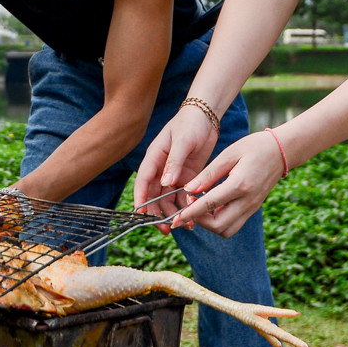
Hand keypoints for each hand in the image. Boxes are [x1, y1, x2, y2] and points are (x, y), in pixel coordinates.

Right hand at [133, 105, 221, 229]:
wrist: (206, 117)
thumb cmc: (190, 124)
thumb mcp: (182, 141)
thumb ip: (174, 161)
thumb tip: (165, 183)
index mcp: (154, 158)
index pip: (143, 182)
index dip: (141, 200)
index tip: (142, 216)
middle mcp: (161, 169)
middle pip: (154, 195)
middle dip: (158, 213)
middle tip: (165, 229)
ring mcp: (173, 174)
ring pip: (168, 199)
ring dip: (174, 212)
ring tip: (185, 225)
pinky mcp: (186, 177)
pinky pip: (183, 196)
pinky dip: (187, 205)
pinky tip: (194, 213)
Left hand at [167, 130, 288, 237]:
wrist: (281, 151)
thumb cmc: (253, 147)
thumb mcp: (228, 154)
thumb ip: (208, 174)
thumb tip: (188, 189)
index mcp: (240, 185)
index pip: (210, 204)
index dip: (190, 213)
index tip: (175, 218)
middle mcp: (248, 201)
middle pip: (219, 226)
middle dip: (199, 221)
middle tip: (189, 205)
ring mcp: (252, 208)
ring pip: (227, 230)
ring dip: (209, 224)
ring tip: (199, 206)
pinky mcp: (253, 209)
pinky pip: (234, 224)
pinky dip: (219, 221)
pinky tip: (211, 206)